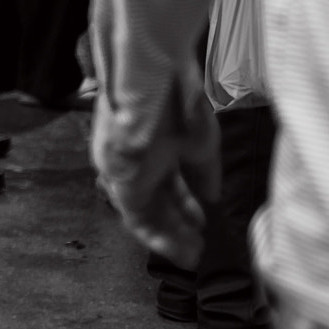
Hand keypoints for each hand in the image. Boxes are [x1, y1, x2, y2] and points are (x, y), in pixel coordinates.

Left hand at [94, 63, 220, 266]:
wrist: (152, 74)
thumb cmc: (177, 100)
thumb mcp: (200, 141)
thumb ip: (204, 171)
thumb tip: (212, 197)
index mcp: (155, 147)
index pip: (168, 184)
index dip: (186, 207)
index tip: (203, 225)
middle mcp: (135, 160)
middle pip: (155, 200)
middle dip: (178, 226)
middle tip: (198, 248)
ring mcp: (124, 168)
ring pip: (143, 211)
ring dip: (167, 235)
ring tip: (190, 254)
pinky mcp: (116, 176)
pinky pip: (133, 214)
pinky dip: (154, 234)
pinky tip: (174, 247)